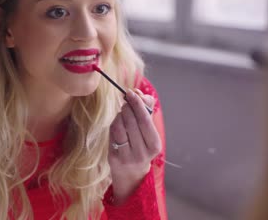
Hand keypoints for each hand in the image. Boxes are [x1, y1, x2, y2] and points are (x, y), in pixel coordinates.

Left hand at [108, 88, 161, 204]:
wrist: (132, 174)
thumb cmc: (142, 147)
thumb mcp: (149, 133)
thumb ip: (147, 112)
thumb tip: (141, 94)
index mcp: (154, 145)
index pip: (145, 121)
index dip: (137, 104)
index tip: (132, 92)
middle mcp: (142, 153)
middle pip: (131, 121)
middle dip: (127, 107)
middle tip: (127, 101)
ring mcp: (127, 157)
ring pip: (120, 126)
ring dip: (120, 114)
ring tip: (123, 112)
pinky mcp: (114, 158)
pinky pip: (112, 134)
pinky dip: (114, 123)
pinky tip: (118, 122)